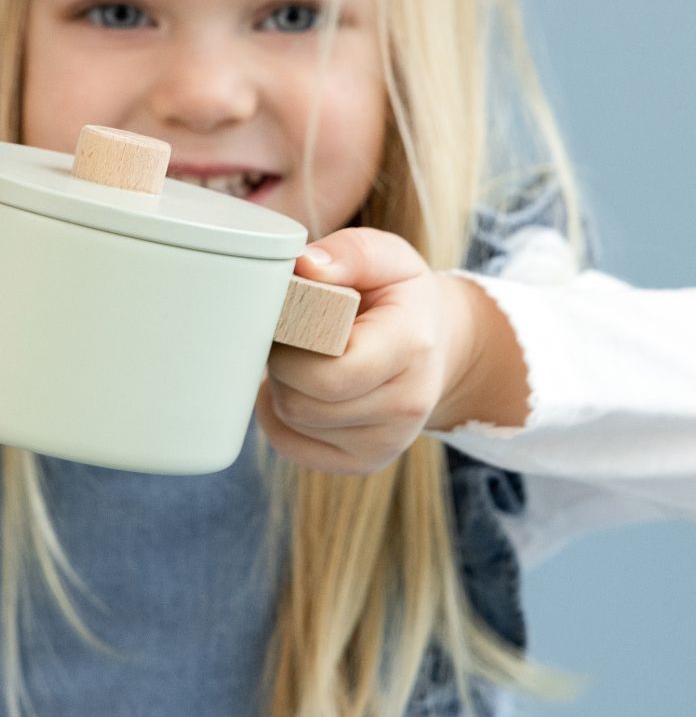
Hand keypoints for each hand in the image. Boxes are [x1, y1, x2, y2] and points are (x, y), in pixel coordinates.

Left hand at [256, 227, 481, 474]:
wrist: (437, 346)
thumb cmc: (401, 296)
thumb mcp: (386, 258)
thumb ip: (348, 254)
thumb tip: (305, 267)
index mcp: (410, 347)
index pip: (330, 371)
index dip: (291, 345)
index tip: (288, 316)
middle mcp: (405, 406)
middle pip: (302, 401)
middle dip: (280, 363)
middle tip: (286, 334)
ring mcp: (385, 443)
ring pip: (292, 421)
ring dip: (280, 386)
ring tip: (299, 355)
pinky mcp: (363, 463)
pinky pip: (291, 445)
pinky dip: (279, 416)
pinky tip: (297, 386)